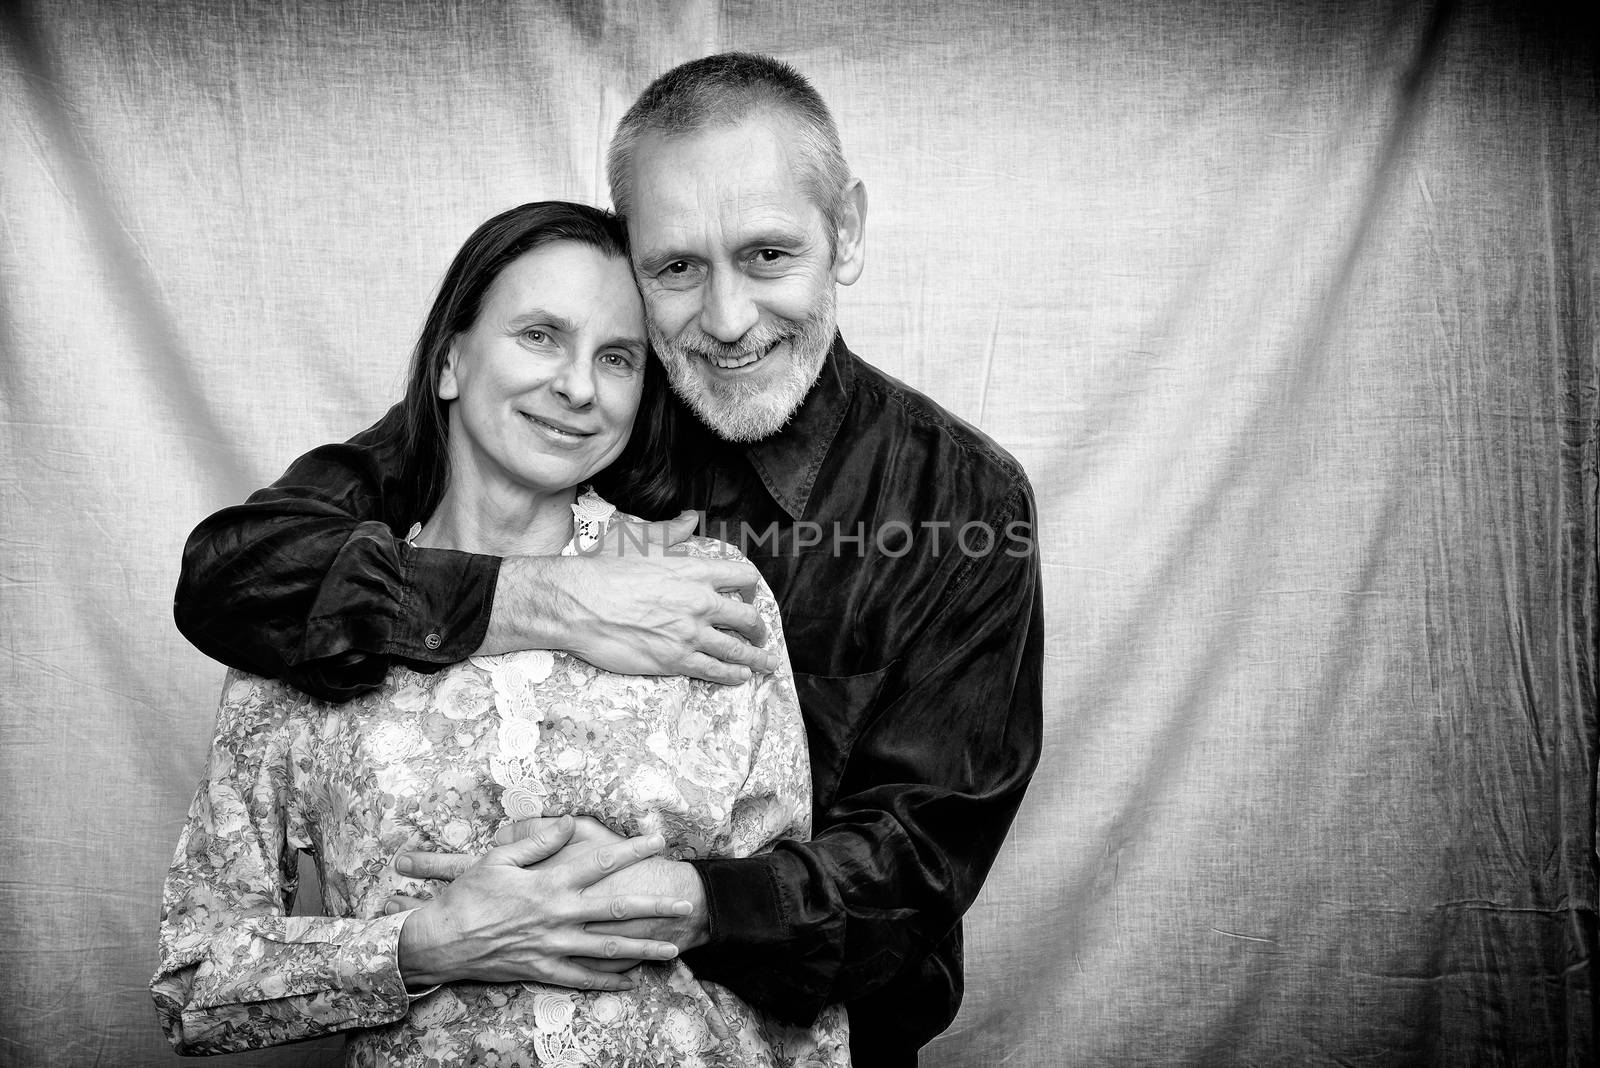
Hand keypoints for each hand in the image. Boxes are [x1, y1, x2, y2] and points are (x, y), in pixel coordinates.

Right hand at [390, 816, 692, 990]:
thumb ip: (537, 842)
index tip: (659, 840)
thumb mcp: (499, 859)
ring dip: (643, 950)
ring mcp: (552, 946)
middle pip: (616, 910)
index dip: (632, 850)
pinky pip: (581, 979)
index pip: (600, 862)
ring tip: (672, 951)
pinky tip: (631, 982)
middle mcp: (558, 916)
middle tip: (685, 906)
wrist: (440, 940)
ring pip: (607, 950)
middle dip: (654, 907)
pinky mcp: (542, 970)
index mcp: (549, 884)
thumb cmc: (468, 895)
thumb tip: (568, 821)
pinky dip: (607, 982)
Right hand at [480, 511, 777, 683]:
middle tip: (760, 634)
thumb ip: (672, 532)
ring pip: (737, 650)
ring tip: (765, 664)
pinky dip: (732, 675)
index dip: (752, 587)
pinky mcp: (676, 660)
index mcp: (696, 571)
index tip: (752, 595)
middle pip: (747, 618)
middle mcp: (701, 602)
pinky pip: (715, 670)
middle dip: (758, 628)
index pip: (743, 577)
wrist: (579, 603)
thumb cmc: (605, 569)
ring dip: (755, 658)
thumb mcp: (641, 540)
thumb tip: (691, 518)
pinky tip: (740, 677)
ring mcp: (691, 634)